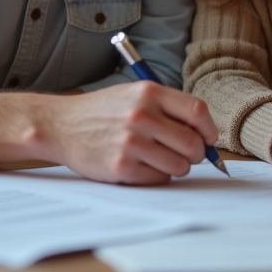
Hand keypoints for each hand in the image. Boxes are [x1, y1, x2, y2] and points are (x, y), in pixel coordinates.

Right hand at [39, 81, 218, 185]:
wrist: (61, 125)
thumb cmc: (103, 111)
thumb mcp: (134, 94)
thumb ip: (168, 108)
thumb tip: (205, 135)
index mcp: (148, 92)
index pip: (197, 111)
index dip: (209, 129)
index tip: (208, 139)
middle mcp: (141, 115)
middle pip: (192, 143)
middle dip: (196, 154)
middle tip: (187, 155)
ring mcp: (131, 142)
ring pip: (179, 165)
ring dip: (176, 167)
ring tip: (159, 159)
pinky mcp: (121, 167)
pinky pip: (159, 179)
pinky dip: (157, 176)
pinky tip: (142, 165)